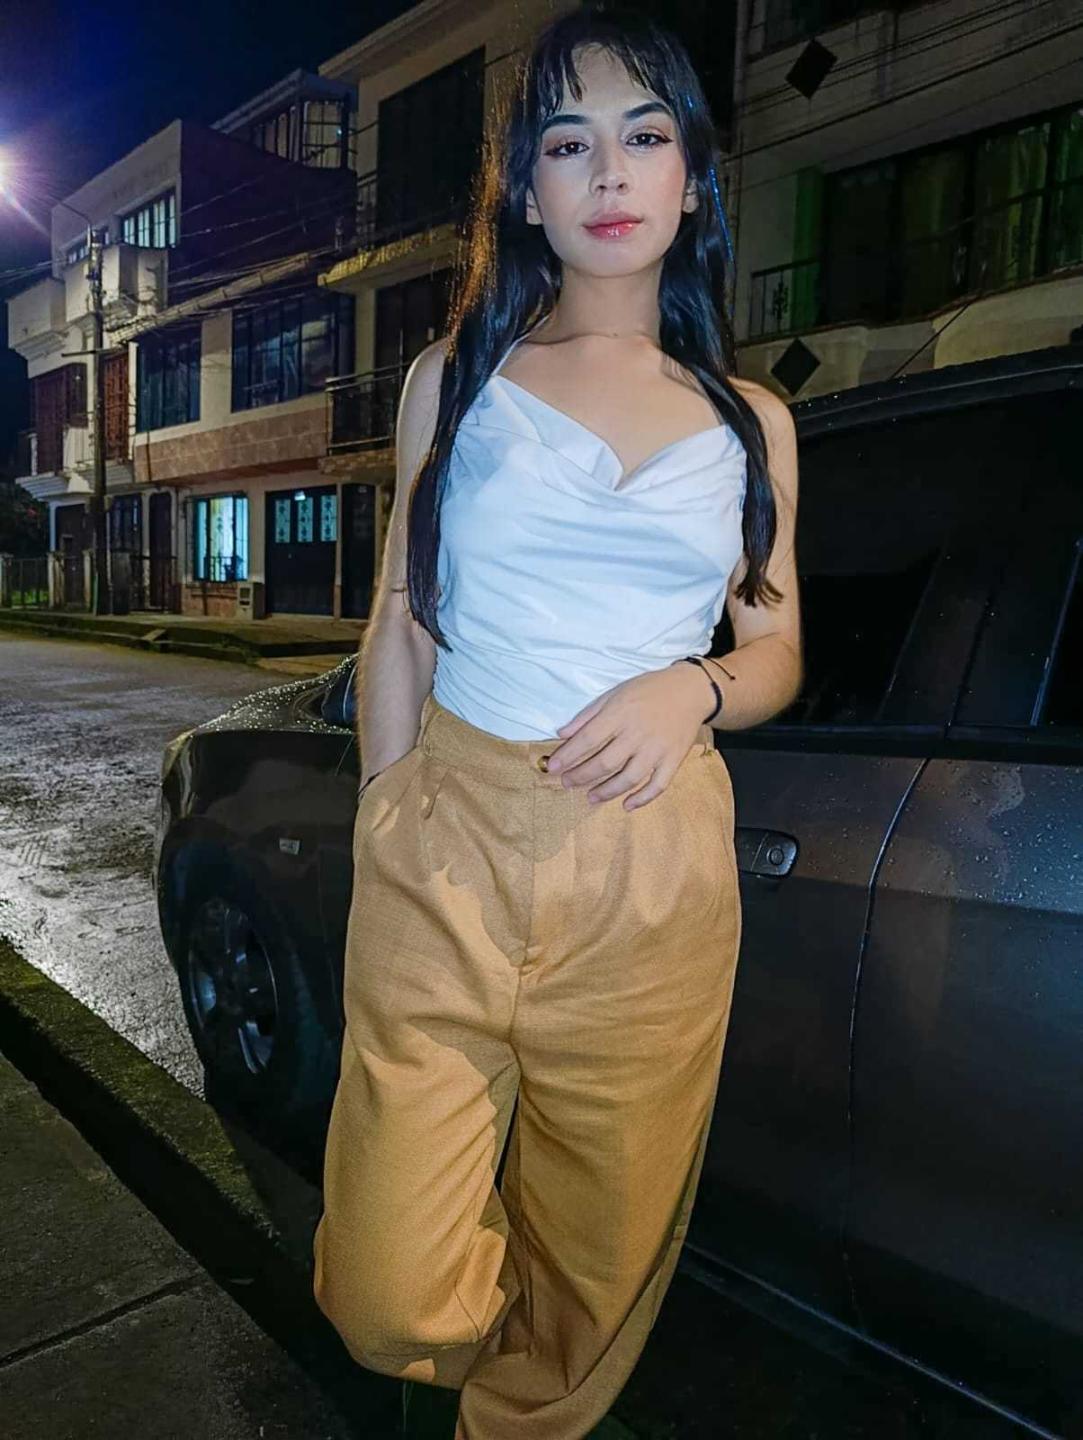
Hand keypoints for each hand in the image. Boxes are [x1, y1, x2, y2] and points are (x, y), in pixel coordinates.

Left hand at [544, 663, 713, 809]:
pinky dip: (642, 799)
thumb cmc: (648, 690)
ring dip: (606, 792)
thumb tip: (561, 734)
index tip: (553, 768)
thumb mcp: (614, 693)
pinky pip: (657, 785)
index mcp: (620, 713)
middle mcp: (637, 733)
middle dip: (581, 776)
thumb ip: (587, 715)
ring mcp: (657, 749)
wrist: (690, 690)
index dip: (568, 756)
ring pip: (628, 778)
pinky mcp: (673, 760)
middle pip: (605, 763)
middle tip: (567, 783)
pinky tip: (626, 805)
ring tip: (591, 797)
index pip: (587, 739)